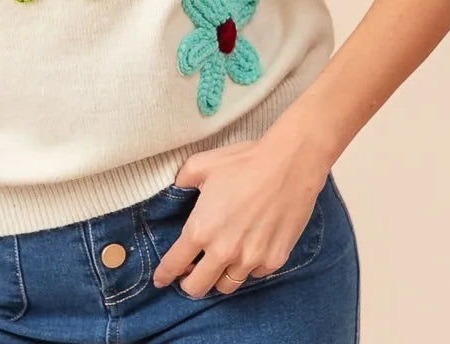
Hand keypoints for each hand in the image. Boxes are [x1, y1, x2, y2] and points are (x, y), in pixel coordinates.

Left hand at [151, 112, 331, 298]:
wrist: (289, 164)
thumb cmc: (244, 162)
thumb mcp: (203, 164)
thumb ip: (183, 180)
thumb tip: (177, 188)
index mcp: (201, 229)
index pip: (174, 265)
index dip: (164, 274)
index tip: (161, 280)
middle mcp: (224, 251)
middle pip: (198, 288)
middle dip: (190, 284)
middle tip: (191, 274)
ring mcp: (251, 259)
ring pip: (227, 285)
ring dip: (220, 276)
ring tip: (221, 262)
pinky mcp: (274, 260)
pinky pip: (255, 274)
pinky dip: (249, 267)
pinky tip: (249, 249)